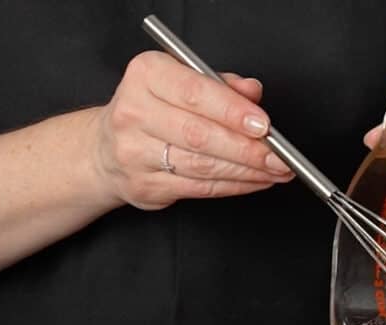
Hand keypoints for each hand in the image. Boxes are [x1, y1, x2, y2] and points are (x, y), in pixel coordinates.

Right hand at [89, 51, 293, 209]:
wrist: (106, 148)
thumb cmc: (152, 110)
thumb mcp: (182, 81)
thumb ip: (220, 85)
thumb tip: (253, 93)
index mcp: (146, 75)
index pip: (195, 93)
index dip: (234, 111)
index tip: (264, 124)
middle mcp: (133, 112)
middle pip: (200, 134)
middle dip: (247, 148)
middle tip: (279, 155)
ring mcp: (134, 153)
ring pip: (202, 165)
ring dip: (246, 171)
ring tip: (275, 170)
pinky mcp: (144, 186)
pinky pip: (199, 188)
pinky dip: (233, 186)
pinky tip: (254, 181)